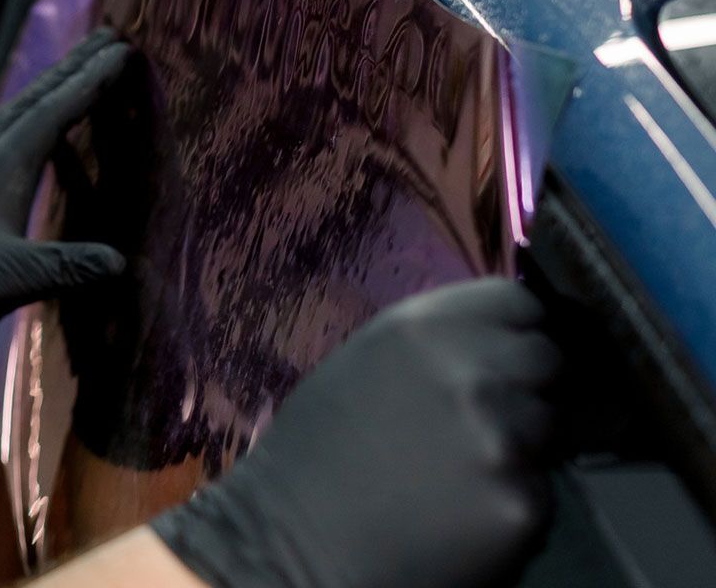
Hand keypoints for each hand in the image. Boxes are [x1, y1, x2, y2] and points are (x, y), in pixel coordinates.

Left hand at [0, 27, 132, 411]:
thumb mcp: (9, 281)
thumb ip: (65, 268)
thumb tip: (123, 261)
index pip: (51, 112)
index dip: (88, 81)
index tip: (122, 51)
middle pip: (34, 101)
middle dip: (73, 69)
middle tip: (110, 38)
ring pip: (20, 118)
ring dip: (53, 90)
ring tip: (84, 70)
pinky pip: (11, 142)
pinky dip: (37, 125)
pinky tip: (46, 135)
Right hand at [151, 277, 563, 587]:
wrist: (291, 544)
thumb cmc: (316, 454)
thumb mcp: (365, 364)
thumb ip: (435, 343)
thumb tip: (498, 337)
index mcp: (422, 329)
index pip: (517, 302)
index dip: (513, 331)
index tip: (503, 356)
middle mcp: (471, 372)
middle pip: (547, 360)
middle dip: (526, 387)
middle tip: (482, 423)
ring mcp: (504, 439)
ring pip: (554, 427)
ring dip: (525, 446)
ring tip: (462, 473)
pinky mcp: (523, 504)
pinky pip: (545, 490)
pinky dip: (516, 501)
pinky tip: (464, 513)